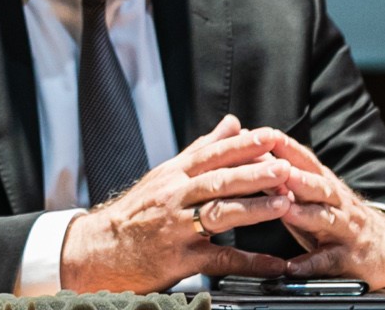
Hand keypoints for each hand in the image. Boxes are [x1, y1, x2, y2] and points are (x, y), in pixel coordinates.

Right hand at [59, 115, 296, 292]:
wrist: (100, 249)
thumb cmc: (136, 212)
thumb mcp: (165, 175)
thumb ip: (201, 149)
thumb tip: (232, 122)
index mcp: (173, 175)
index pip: (211, 154)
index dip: (241, 145)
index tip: (269, 136)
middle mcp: (175, 197)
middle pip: (217, 181)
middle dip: (253, 173)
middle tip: (283, 166)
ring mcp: (177, 228)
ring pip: (219, 213)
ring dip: (254, 208)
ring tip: (284, 203)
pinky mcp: (180, 259)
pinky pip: (220, 259)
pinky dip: (249, 261)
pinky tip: (273, 262)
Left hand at [253, 132, 384, 285]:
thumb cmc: (335, 215)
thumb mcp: (313, 193)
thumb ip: (282, 174)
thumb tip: (246, 146)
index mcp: (324, 183)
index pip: (305, 160)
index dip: (286, 147)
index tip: (267, 135)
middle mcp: (336, 202)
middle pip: (320, 186)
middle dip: (300, 178)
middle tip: (282, 171)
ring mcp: (344, 229)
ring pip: (327, 219)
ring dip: (306, 214)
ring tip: (288, 211)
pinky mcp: (347, 258)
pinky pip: (328, 261)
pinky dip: (310, 264)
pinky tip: (293, 267)